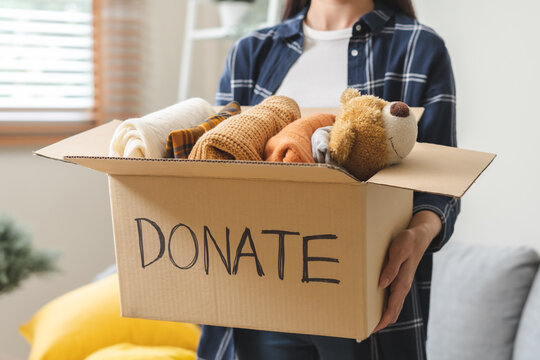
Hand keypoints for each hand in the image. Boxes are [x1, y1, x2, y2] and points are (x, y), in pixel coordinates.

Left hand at [372, 210, 441, 332]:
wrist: (420, 235)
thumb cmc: (408, 242)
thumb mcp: (398, 252)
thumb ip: (391, 268)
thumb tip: (382, 284)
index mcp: (402, 282)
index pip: (392, 308)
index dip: (383, 320)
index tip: (372, 329)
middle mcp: (403, 286)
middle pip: (393, 311)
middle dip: (381, 322)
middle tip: (365, 330)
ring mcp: (402, 284)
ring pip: (393, 305)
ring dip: (383, 315)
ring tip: (368, 321)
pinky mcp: (399, 279)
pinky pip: (392, 297)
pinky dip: (384, 305)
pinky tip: (374, 304)